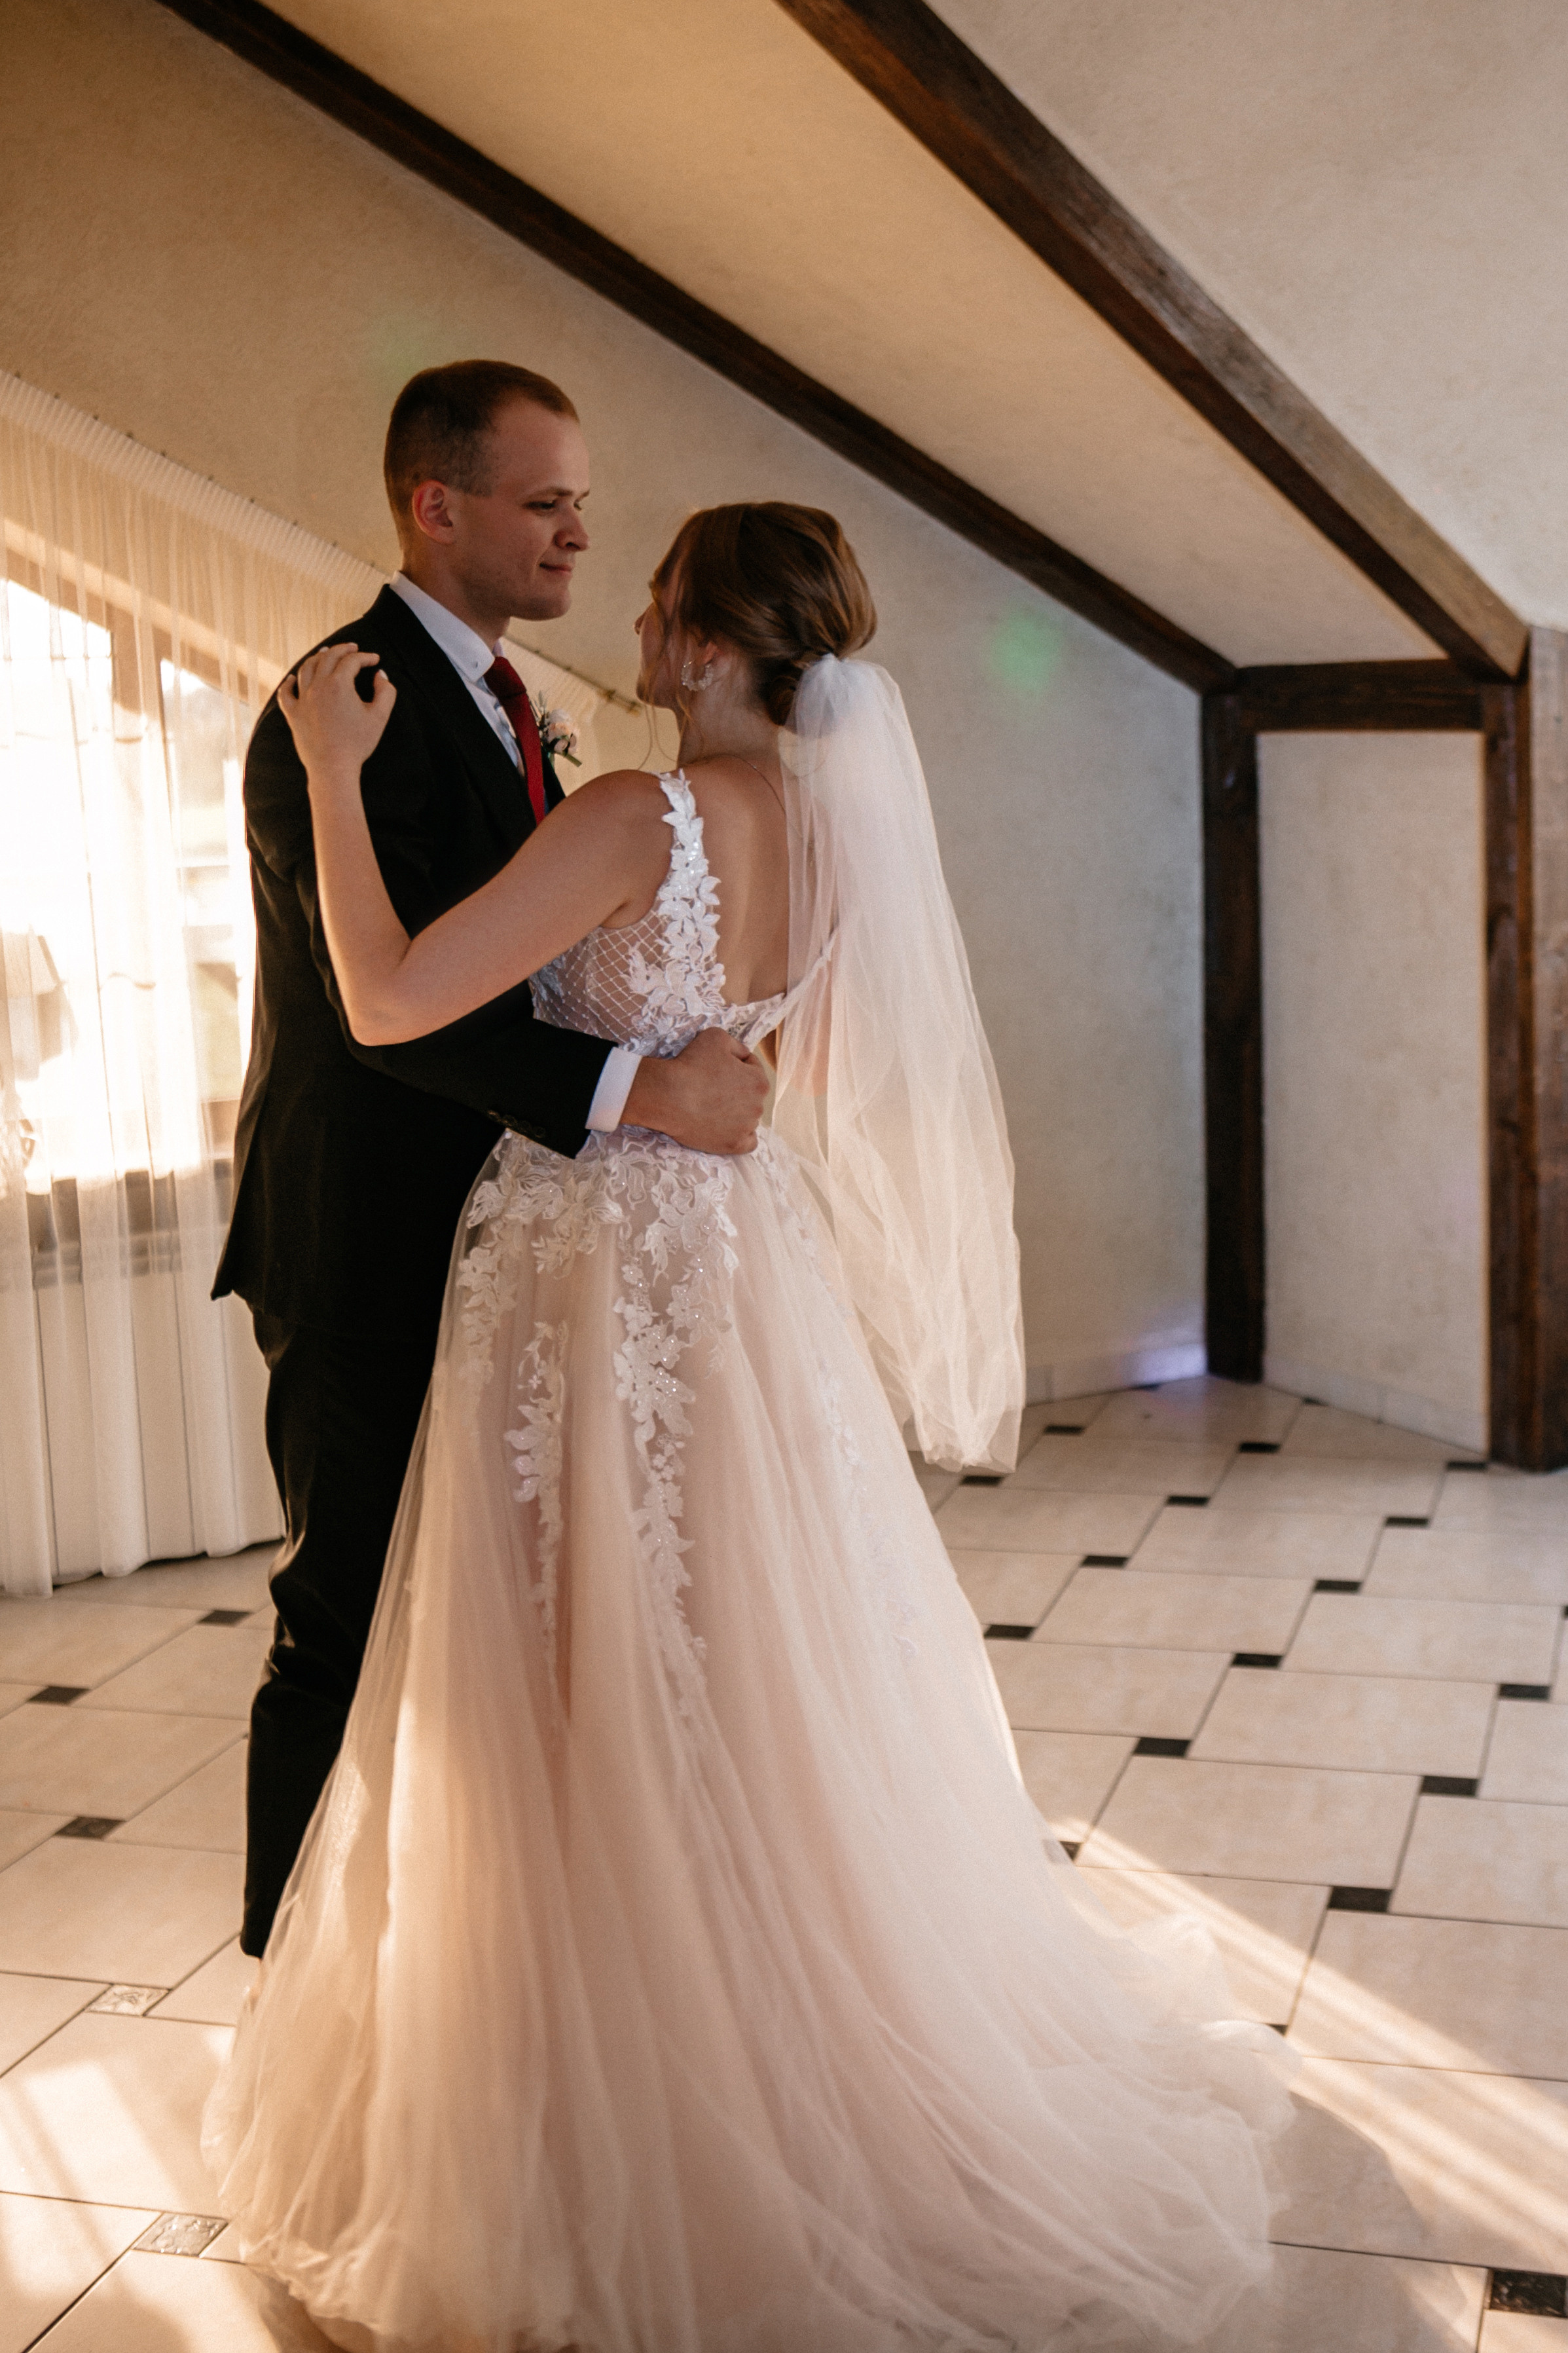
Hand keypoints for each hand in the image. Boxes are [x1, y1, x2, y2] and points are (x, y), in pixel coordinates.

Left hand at [279, 644, 395, 781]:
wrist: (333, 768)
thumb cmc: (358, 744)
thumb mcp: (380, 717)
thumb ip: (386, 691)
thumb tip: (380, 675)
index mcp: (339, 684)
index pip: (352, 660)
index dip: (365, 657)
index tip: (374, 660)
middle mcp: (317, 686)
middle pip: (328, 657)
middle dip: (342, 649)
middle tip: (353, 648)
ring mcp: (302, 700)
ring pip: (306, 668)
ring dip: (317, 657)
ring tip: (325, 654)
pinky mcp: (293, 714)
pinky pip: (286, 693)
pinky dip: (288, 682)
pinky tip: (292, 678)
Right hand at [624, 1027, 769, 1154]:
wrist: (667, 1095)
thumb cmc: (691, 1065)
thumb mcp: (716, 1037)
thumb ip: (737, 1045)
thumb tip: (744, 1055)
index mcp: (759, 1082)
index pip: (753, 1069)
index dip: (735, 1063)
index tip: (717, 1066)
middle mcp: (758, 1107)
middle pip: (751, 1095)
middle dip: (737, 1089)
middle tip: (711, 1086)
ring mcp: (745, 1128)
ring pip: (748, 1118)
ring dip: (736, 1112)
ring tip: (710, 1106)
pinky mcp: (732, 1146)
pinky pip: (747, 1143)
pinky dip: (740, 1136)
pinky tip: (727, 1129)